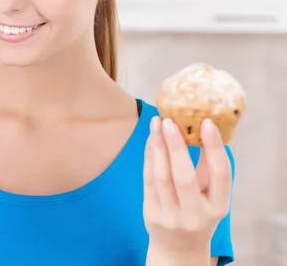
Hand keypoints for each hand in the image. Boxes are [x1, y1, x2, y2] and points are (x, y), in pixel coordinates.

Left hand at [143, 116, 231, 253]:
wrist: (179, 248)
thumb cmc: (198, 213)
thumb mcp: (211, 197)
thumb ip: (207, 169)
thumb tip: (200, 128)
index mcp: (218, 208)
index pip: (220, 175)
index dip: (214, 148)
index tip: (208, 123)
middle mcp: (195, 214)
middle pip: (184, 177)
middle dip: (176, 146)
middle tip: (169, 121)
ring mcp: (171, 216)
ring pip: (161, 177)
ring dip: (157, 147)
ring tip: (156, 123)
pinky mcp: (151, 213)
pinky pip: (148, 180)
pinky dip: (149, 157)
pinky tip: (150, 140)